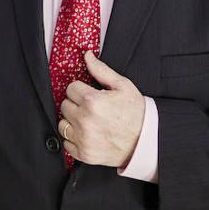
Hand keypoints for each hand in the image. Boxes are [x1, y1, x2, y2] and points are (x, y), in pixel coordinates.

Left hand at [58, 51, 144, 166]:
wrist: (145, 141)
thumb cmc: (135, 113)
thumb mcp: (122, 86)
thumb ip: (101, 70)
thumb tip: (87, 56)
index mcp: (92, 101)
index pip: (70, 88)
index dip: (81, 89)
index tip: (89, 94)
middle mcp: (84, 120)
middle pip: (64, 105)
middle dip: (76, 104)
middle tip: (91, 107)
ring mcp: (83, 139)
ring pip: (62, 124)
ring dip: (72, 121)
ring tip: (88, 121)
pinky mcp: (84, 154)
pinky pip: (66, 143)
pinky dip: (74, 139)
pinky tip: (87, 134)